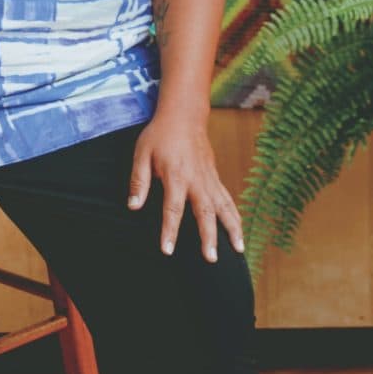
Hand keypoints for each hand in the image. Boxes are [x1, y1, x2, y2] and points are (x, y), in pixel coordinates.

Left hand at [127, 110, 244, 261]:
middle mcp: (196, 180)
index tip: (168, 250)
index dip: (170, 231)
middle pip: (204, 212)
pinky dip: (235, 216)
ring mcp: (209, 179)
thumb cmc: (160, 135)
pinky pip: (228, 199)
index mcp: (176, 175)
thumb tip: (133, 206)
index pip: (173, 208)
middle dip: (209, 236)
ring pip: (224, 207)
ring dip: (232, 229)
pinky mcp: (215, 177)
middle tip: (211, 258)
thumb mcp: (141, 153)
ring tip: (238, 250)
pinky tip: (239, 232)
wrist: (184, 115)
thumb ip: (139, 181)